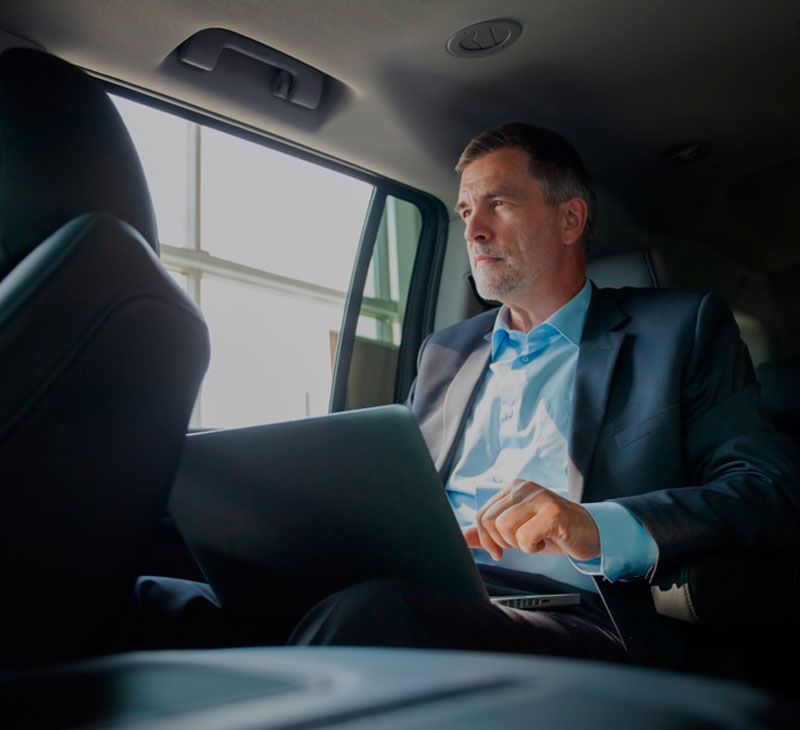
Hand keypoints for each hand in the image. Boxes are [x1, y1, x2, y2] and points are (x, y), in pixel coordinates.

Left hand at [462, 479, 599, 561]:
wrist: (591, 532)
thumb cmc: (554, 531)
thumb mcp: (518, 530)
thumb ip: (490, 532)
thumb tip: (462, 538)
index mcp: (513, 488)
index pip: (482, 514)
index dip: (486, 539)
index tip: (499, 551)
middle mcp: (524, 487)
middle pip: (489, 521)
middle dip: (503, 542)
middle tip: (524, 543)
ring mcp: (539, 497)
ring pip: (504, 528)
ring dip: (520, 544)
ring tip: (537, 538)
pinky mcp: (552, 512)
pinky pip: (524, 538)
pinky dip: (533, 547)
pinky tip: (548, 539)